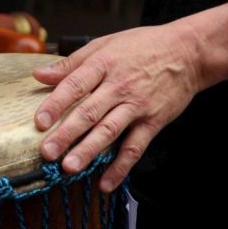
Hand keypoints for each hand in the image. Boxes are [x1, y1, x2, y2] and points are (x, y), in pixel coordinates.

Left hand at [33, 23, 202, 191]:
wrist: (188, 52)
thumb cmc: (141, 46)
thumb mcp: (103, 44)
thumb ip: (70, 64)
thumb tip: (39, 74)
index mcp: (103, 64)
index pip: (75, 85)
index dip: (55, 104)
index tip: (40, 122)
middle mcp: (119, 86)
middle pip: (89, 112)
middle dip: (66, 134)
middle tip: (48, 153)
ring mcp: (137, 106)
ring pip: (110, 131)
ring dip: (89, 151)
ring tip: (70, 167)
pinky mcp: (153, 121)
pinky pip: (135, 147)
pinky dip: (121, 166)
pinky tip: (106, 183)